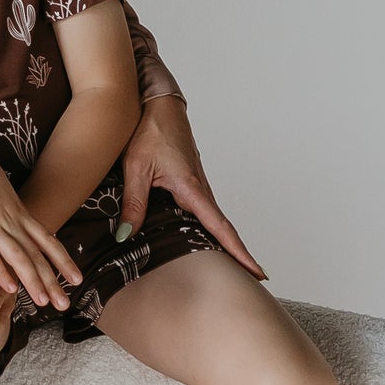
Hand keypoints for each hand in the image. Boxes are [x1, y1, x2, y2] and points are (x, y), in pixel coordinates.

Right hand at [0, 138, 78, 310]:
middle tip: (65, 304)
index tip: (78, 279)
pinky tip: (9, 288)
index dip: (63, 261)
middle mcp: (11, 221)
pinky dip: (0, 272)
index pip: (48, 241)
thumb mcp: (2, 193)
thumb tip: (21, 220)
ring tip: (43, 302)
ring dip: (32, 281)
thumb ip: (11, 209)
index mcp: (20, 213)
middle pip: (37, 255)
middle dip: (52, 281)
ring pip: (18, 257)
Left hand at [117, 96, 265, 278]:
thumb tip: (127, 236)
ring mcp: (198, 184)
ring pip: (212, 220)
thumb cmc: (149, 130)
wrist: (157, 104)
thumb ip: (134, 203)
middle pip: (222, 229)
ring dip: (223, 242)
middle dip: (236, 255)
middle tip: (250, 281)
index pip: (220, 227)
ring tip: (233, 267)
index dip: (238, 252)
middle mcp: (200, 188)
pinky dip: (208, 227)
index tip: (257, 272)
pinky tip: (202, 240)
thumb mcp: (135, 167)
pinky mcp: (191, 181)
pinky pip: (202, 210)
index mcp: (192, 187)